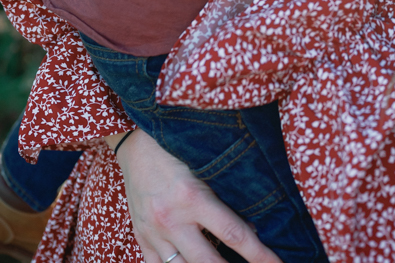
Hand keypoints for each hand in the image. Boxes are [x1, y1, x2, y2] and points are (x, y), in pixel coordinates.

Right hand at [115, 128, 281, 262]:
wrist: (135, 143)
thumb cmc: (176, 148)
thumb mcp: (204, 166)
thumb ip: (225, 196)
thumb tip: (251, 227)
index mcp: (192, 197)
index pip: (234, 234)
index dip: (259, 254)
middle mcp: (172, 220)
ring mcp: (154, 232)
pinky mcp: (141, 238)